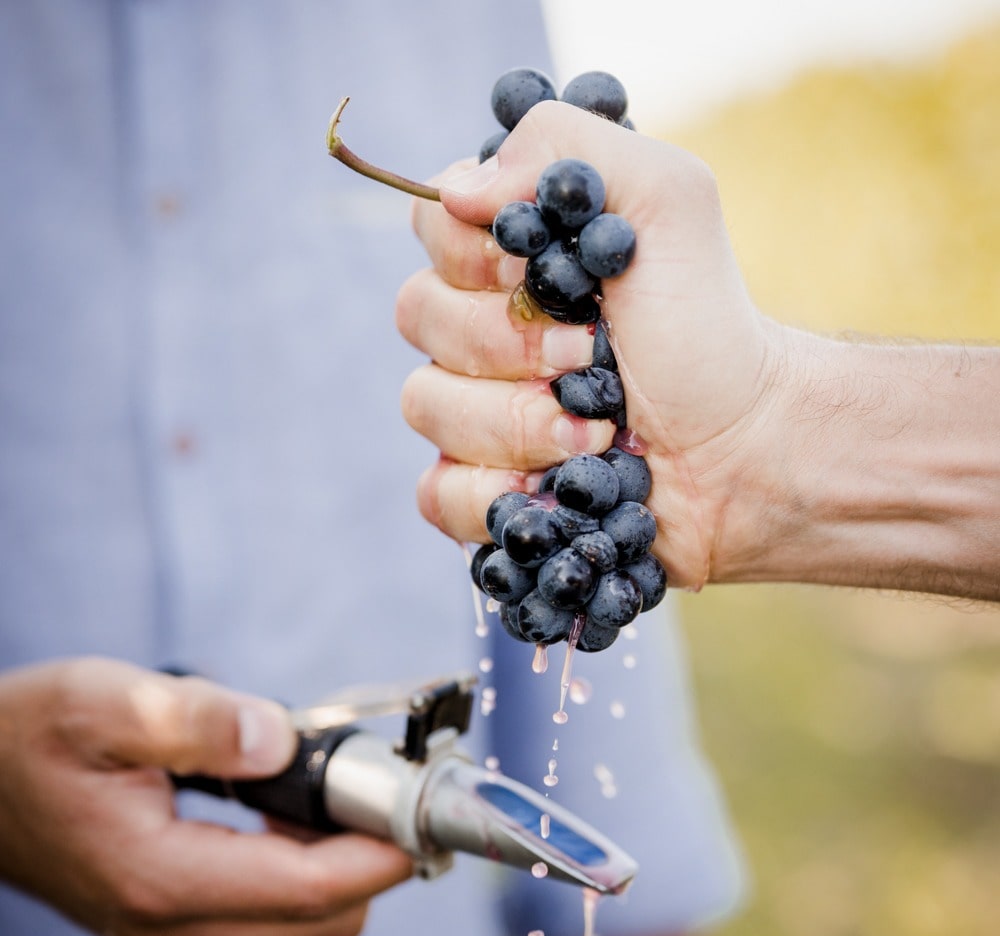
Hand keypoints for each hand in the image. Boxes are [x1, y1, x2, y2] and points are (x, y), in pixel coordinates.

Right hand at [0, 658, 412, 935]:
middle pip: (328, 917)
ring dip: (342, 858)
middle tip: (376, 775)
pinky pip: (278, 912)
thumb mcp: (101, 703)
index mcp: (161, 880)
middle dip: (371, 850)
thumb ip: (192, 720)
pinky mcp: (180, 930)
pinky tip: (292, 807)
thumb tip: (280, 740)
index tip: (427, 798)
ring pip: (310, 920)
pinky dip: (307, 865)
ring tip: (332, 782)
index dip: (385, 845)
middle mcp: (175, 931)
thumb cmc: (30, 736)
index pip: (313, 888)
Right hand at [398, 101, 999, 601]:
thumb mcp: (666, 199)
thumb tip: (458, 191)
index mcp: (508, 253)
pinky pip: (439, 492)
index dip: (477, 252)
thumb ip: (564, 151)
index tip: (542, 270)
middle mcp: (479, 326)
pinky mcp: (484, 490)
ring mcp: (473, 412)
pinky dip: (492, 495)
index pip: (430, 222)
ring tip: (598, 432)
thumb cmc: (705, 325)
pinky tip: (555, 489)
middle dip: (513, 344)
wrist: (743, 446)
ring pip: (426, 406)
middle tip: (593, 355)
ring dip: (517, 423)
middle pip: (418, 315)